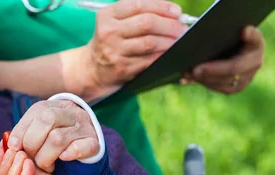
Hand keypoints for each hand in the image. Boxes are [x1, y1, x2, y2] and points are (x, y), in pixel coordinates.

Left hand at [6, 99, 99, 172]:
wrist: (84, 142)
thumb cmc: (52, 140)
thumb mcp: (36, 132)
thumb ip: (22, 136)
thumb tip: (4, 145)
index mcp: (51, 107)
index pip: (34, 114)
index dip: (20, 132)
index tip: (13, 148)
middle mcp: (68, 112)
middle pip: (46, 121)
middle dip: (32, 145)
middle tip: (30, 160)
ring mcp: (83, 126)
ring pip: (58, 138)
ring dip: (46, 157)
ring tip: (46, 166)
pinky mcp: (94, 142)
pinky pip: (81, 147)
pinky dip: (69, 154)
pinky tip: (62, 160)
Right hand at [71, 0, 186, 97]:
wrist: (92, 68)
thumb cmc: (110, 40)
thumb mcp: (115, 21)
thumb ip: (137, 12)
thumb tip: (172, 13)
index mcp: (107, 15)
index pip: (139, 5)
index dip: (162, 7)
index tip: (177, 12)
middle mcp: (109, 32)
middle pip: (147, 23)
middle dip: (170, 25)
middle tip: (182, 28)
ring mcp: (115, 51)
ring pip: (150, 42)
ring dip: (169, 41)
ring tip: (178, 40)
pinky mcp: (122, 68)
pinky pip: (149, 60)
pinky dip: (163, 55)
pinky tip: (169, 52)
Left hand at [181, 26, 264, 93]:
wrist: (230, 51)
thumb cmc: (227, 37)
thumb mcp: (227, 32)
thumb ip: (226, 29)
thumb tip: (232, 31)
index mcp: (256, 43)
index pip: (255, 39)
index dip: (251, 35)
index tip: (244, 30)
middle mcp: (256, 61)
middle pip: (235, 67)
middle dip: (213, 69)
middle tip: (195, 69)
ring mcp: (247, 77)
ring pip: (225, 81)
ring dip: (205, 78)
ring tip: (189, 73)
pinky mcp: (236, 87)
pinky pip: (220, 88)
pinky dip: (203, 82)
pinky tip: (188, 78)